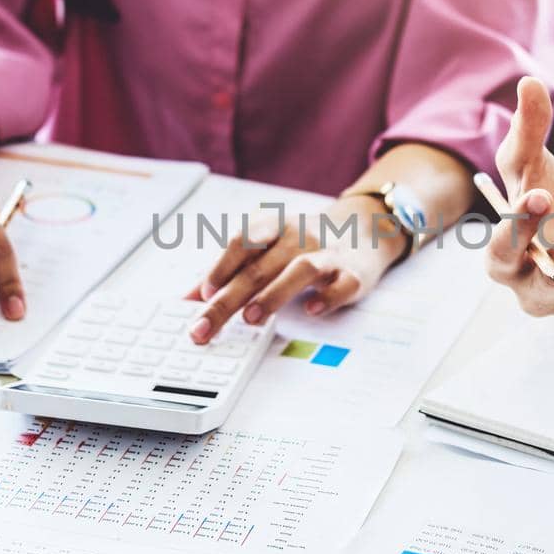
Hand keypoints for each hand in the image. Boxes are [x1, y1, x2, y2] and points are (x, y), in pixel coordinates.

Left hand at [187, 196, 402, 343]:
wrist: (366, 228)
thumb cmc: (304, 242)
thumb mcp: (267, 247)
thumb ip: (229, 272)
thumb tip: (187, 301)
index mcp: (275, 226)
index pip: (243, 241)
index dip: (221, 266)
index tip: (203, 293)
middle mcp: (300, 236)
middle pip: (259, 267)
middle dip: (228, 300)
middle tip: (205, 328)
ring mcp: (329, 254)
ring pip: (300, 271)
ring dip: (273, 294)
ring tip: (250, 318)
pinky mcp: (354, 274)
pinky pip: (341, 285)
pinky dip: (326, 297)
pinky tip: (310, 309)